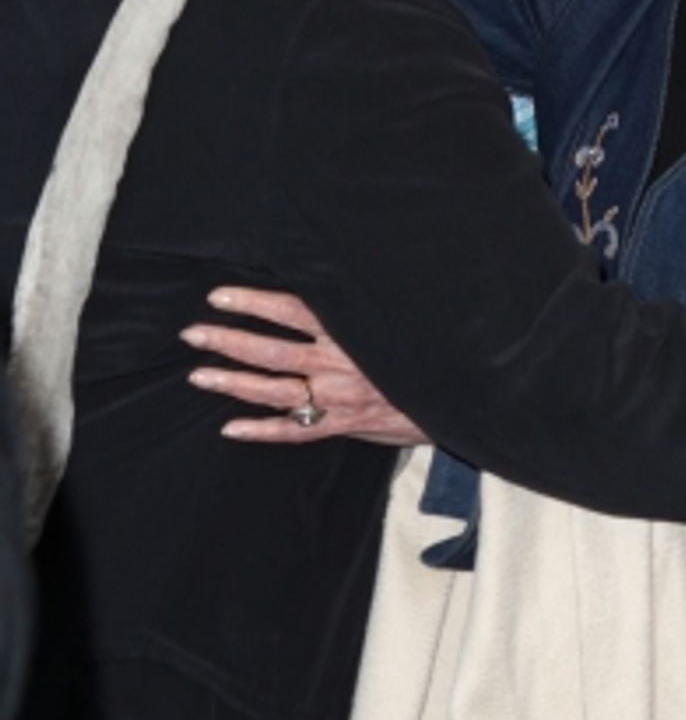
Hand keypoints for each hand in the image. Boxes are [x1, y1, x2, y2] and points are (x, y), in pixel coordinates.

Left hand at [181, 287, 428, 444]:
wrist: (458, 398)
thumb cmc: (423, 357)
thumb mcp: (393, 323)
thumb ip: (357, 313)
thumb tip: (325, 288)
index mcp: (348, 331)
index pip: (290, 310)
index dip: (253, 302)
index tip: (219, 296)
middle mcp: (338, 363)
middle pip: (270, 349)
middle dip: (228, 340)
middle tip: (193, 334)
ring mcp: (338, 398)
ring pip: (274, 390)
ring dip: (233, 382)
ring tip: (199, 376)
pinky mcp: (344, 425)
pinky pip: (295, 432)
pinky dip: (262, 431)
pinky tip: (231, 428)